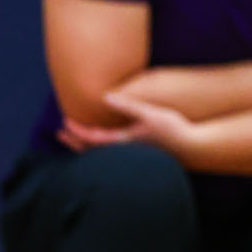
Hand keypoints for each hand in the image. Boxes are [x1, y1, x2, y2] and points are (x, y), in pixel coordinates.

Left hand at [57, 93, 194, 154]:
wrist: (192, 146)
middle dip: (75, 142)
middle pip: (92, 150)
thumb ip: (128, 105)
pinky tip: (103, 142)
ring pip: (101, 154)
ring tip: (77, 138)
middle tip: (60, 133)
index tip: (64, 121)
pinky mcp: (139, 155)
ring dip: (86, 146)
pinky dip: (99, 148)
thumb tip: (105, 97)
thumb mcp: (150, 113)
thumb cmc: (173, 129)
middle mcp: (124, 151)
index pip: (92, 138)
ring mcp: (131, 155)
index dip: (77, 130)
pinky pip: (111, 153)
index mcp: (123, 141)